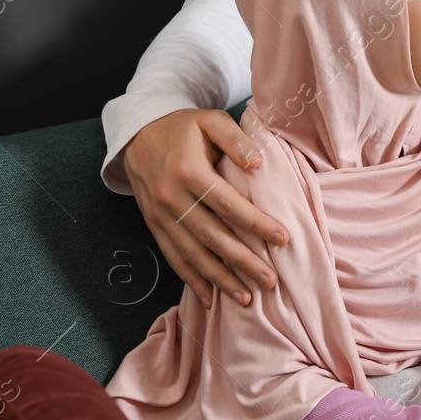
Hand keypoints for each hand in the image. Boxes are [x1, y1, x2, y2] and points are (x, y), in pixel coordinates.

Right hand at [119, 109, 288, 308]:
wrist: (137, 132)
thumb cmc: (184, 127)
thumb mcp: (210, 120)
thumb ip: (236, 139)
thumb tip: (258, 163)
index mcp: (188, 171)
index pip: (228, 204)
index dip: (256, 223)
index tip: (283, 239)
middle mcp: (171, 197)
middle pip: (211, 236)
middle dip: (242, 262)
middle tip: (271, 281)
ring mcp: (159, 215)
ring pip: (192, 253)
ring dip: (219, 279)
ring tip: (246, 298)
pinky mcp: (153, 225)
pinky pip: (172, 257)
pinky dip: (191, 279)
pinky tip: (209, 298)